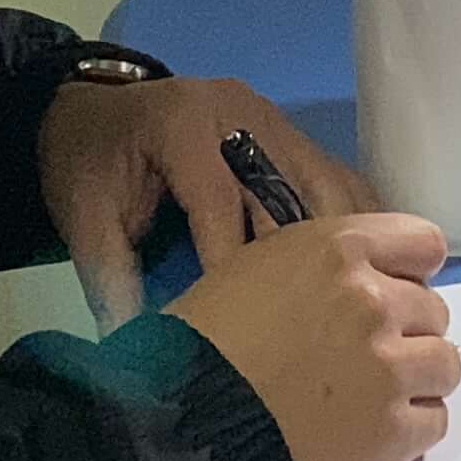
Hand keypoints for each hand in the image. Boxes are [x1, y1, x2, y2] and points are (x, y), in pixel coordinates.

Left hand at [39, 77, 381, 324]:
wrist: (93, 110)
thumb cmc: (90, 164)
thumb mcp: (84, 217)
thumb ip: (111, 277)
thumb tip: (138, 350)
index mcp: (185, 128)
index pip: (222, 204)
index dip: (234, 269)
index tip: (249, 333)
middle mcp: (242, 116)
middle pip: (294, 193)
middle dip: (313, 266)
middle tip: (327, 330)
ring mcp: (276, 123)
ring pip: (332, 189)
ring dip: (354, 250)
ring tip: (365, 310)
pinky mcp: (296, 137)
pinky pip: (341, 183)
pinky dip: (362, 227)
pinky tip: (376, 274)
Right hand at [166, 214, 458, 460]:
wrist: (182, 427)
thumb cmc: (199, 343)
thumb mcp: (254, 268)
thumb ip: (322, 267)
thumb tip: (361, 284)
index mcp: (339, 249)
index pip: (424, 243)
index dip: (409, 271)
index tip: (392, 293)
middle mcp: (375, 301)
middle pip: (433, 309)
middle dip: (405, 330)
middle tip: (363, 358)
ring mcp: (391, 368)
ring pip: (444, 363)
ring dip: (417, 378)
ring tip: (373, 399)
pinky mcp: (395, 431)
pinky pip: (435, 421)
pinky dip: (410, 428)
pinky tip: (371, 434)